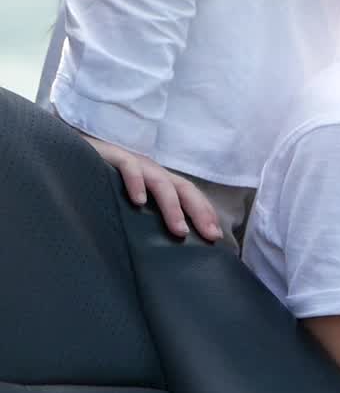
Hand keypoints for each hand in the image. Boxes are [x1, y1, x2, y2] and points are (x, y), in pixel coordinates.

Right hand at [79, 133, 222, 240]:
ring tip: (179, 230)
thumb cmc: (102, 180)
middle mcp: (152, 171)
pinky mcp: (113, 156)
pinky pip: (129, 168)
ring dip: (172, 208)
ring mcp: (135, 163)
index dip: (205, 212)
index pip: (189, 195)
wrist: (71, 151)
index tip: (216, 235)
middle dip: (199, 212)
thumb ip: (145, 213)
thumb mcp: (129, 198)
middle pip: (183, 189)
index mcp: (159, 180)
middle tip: (210, 235)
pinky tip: (138, 202)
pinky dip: (135, 183)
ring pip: (161, 183)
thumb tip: (164, 241)